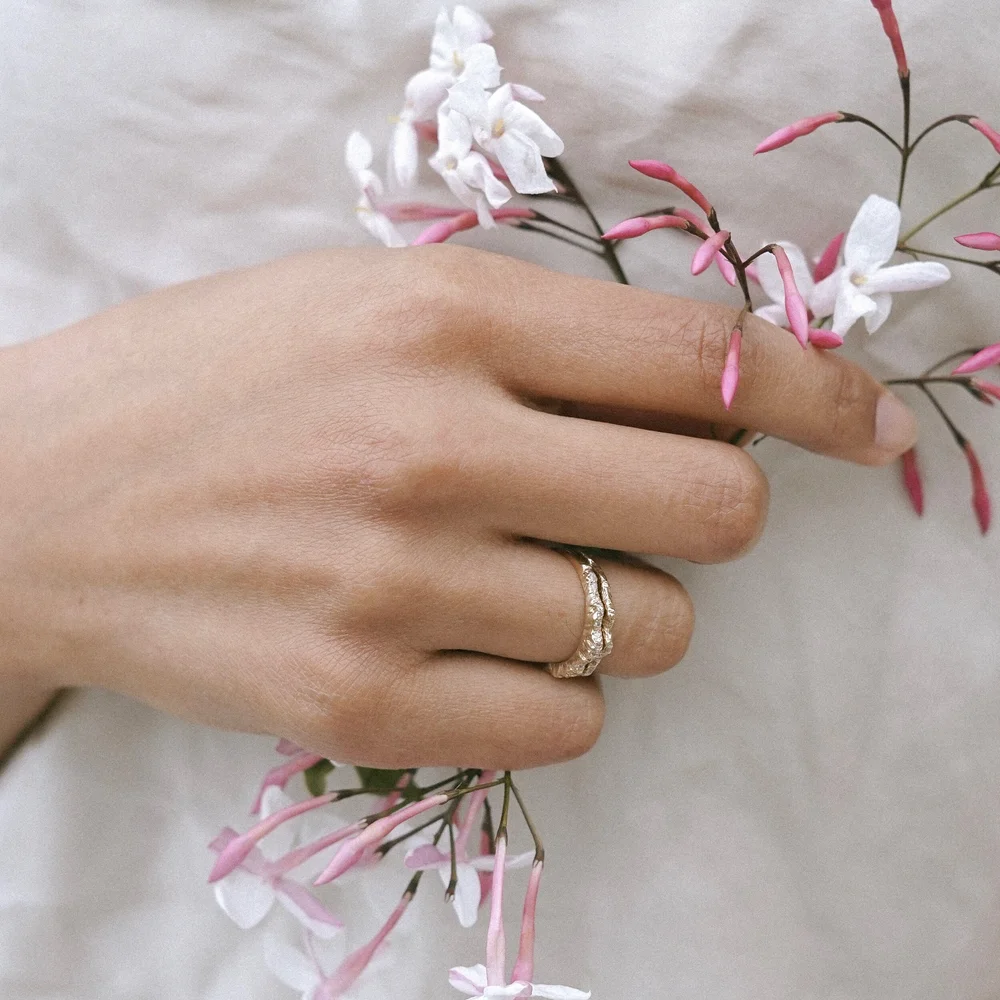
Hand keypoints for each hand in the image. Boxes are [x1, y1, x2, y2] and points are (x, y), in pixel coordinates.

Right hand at [0, 246, 916, 768]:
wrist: (42, 496)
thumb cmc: (214, 383)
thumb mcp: (369, 305)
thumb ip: (537, 342)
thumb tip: (702, 391)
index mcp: (441, 319)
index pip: (700, 357)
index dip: (816, 392)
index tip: (866, 426)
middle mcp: (431, 450)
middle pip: (711, 508)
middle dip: (711, 510)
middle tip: (647, 505)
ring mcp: (397, 590)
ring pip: (648, 631)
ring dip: (624, 605)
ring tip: (524, 576)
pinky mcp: (360, 704)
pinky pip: (567, 724)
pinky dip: (558, 690)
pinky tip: (482, 647)